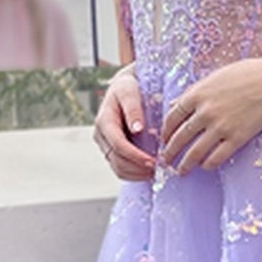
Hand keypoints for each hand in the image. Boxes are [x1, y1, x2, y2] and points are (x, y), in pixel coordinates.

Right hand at [94, 64, 154, 180]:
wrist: (124, 88)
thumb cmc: (129, 87)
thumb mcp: (130, 91)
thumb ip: (133, 108)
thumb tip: (137, 128)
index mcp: (104, 121)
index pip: (118, 145)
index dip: (135, 156)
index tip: (153, 162)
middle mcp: (101, 136)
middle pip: (117, 161)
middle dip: (138, 168)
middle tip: (159, 169)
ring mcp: (105, 145)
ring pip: (118, 168)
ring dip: (137, 174)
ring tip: (156, 172)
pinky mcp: (112, 151)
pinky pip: (121, 169)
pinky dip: (135, 174)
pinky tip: (149, 171)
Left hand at [159, 52, 261, 173]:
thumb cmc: (249, 73)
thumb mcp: (217, 76)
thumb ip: (196, 91)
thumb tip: (176, 105)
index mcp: (198, 93)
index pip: (173, 117)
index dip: (166, 132)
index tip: (164, 140)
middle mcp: (206, 111)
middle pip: (180, 137)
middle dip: (170, 152)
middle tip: (165, 161)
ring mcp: (221, 126)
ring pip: (195, 152)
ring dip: (185, 164)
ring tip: (181, 171)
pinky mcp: (238, 138)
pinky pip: (216, 157)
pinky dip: (207, 164)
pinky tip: (205, 166)